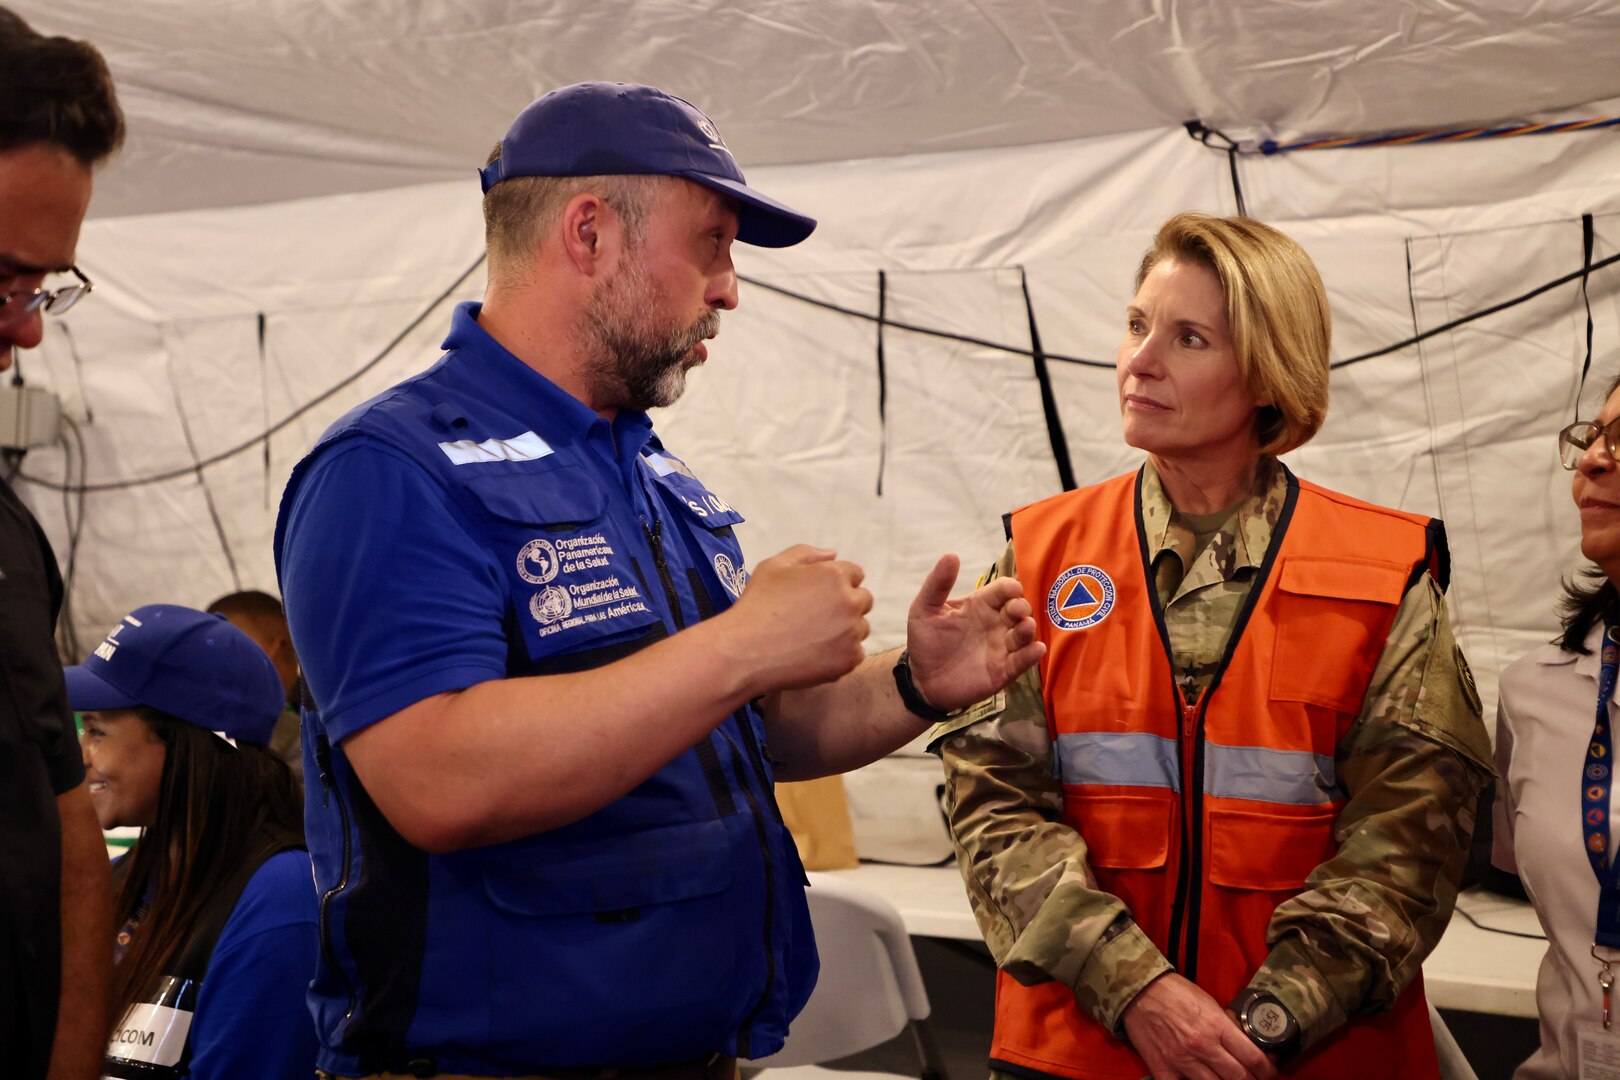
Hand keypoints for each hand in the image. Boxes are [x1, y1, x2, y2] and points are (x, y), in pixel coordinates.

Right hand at [725, 544, 871, 692]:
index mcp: (835, 575)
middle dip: (845, 605)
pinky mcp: (849, 660)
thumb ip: (806, 553)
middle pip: (863, 600)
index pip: (854, 574)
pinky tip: (816, 655)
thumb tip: (833, 554)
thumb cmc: (757, 605)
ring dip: (845, 630)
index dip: (836, 584)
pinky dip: (841, 655)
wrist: (745, 650)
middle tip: (816, 617)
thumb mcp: (774, 566)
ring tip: (813, 638)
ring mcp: (852, 633)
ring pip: (860, 628)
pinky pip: (855, 654)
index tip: (818, 596)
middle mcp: (850, 602)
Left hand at [903, 554, 1044, 709]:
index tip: (1011, 590)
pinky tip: (1036, 649)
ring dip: (1029, 629)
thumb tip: (951, 555)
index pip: (1002, 590)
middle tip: (1016, 611)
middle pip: (1019, 609)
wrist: (922, 679)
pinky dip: (1032, 655)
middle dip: (1021, 607)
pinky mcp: (1003, 670)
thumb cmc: (926, 641)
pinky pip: (1022, 661)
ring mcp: (1001, 647)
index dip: (1010, 588)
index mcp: (980, 605)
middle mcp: (996, 623)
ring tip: (1026, 627)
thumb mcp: (924, 609)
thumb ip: (937, 584)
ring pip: (1024, 634)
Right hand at [1121, 974, 1277, 1079]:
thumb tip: (1248, 1044)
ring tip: (1231, 1079)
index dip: (1268, 1070)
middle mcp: (1202, 1046)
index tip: (1270, 1072)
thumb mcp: (1209, 1004)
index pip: (1253, 1058)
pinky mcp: (1163, 1069)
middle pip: (1239, 1077)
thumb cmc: (1176, 993)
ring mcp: (1182, 1061)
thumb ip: (1227, 1026)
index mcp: (1216, 1026)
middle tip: (1256, 1079)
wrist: (1139, 991)